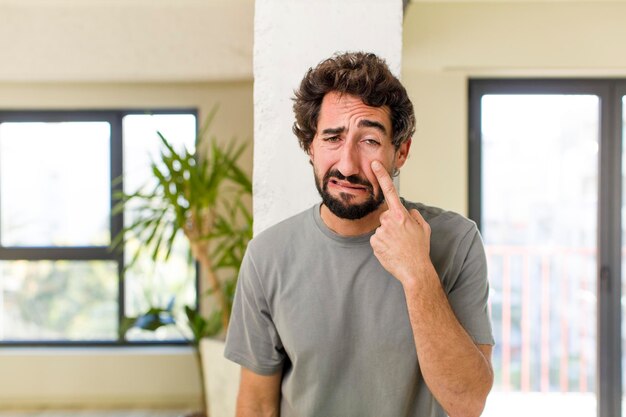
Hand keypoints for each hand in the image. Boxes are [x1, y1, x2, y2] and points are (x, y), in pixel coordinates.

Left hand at [370, 160, 431, 284]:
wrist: (414, 270)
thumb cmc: (420, 250)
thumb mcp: (424, 229)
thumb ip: (415, 216)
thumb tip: (408, 211)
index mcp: (401, 215)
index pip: (390, 191)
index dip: (382, 176)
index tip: (374, 164)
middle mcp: (389, 220)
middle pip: (386, 216)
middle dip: (392, 224)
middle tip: (402, 237)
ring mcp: (380, 231)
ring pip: (381, 229)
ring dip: (388, 236)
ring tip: (398, 246)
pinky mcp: (374, 242)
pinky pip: (376, 239)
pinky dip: (382, 245)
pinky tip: (391, 251)